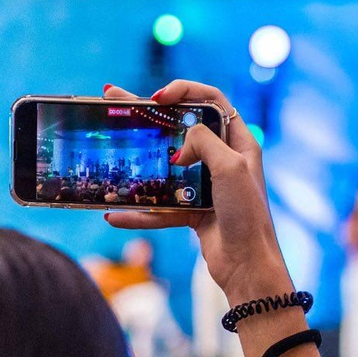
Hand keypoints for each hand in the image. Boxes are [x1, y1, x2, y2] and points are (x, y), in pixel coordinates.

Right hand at [101, 81, 290, 304]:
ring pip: (166, 168)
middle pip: (182, 129)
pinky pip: (161, 207)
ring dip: (138, 165)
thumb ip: (204, 142)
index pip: (212, 101)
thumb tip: (180, 147)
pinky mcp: (194, 212)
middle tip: (115, 101)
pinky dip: (140, 213)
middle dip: (149, 117)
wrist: (248, 266)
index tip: (157, 98)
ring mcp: (207, 186)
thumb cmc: (247, 214)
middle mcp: (224, 160)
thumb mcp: (230, 167)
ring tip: (109, 154)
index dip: (184, 91)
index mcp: (239, 143)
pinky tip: (115, 216)